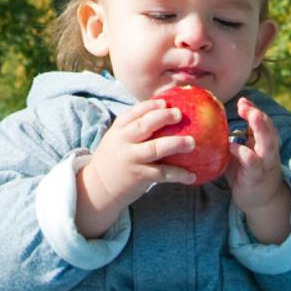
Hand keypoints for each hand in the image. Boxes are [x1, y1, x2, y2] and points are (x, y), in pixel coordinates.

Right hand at [75, 98, 196, 237]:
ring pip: (155, 148)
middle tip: (179, 114)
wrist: (98, 188)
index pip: (133, 113)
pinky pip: (162, 173)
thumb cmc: (115, 160)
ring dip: (175, 144)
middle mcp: (123, 142)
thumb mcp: (117, 141)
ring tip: (192, 142)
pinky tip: (191, 175)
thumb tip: (163, 116)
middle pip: (144, 126)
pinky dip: (178, 174)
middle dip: (163, 117)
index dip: (149, 106)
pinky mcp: (138, 176)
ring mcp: (131, 159)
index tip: (165, 102)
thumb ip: (134, 130)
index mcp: (118, 131)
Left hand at [227, 96, 290, 242]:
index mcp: (264, 143)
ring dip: (261, 128)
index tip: (242, 100)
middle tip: (246, 104)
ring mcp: (265, 163)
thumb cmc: (246, 173)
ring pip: (267, 143)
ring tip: (251, 115)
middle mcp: (268, 151)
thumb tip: (213, 122)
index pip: (263, 122)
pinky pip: (253, 163)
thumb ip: (233, 139)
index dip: (253, 109)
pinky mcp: (257, 176)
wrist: (260, 201)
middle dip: (259, 115)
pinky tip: (232, 146)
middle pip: (269, 129)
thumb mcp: (241, 153)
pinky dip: (244, 153)